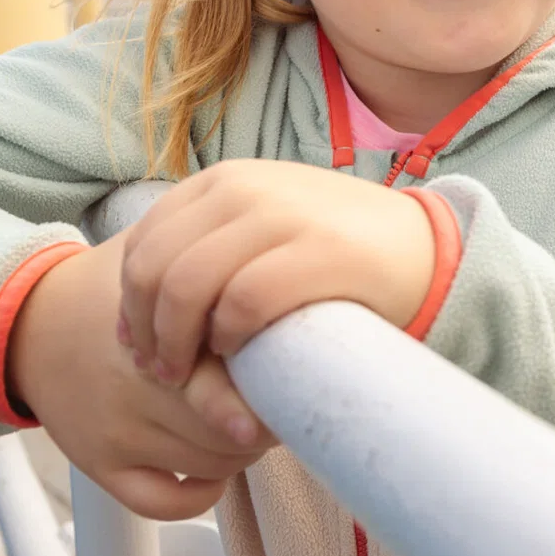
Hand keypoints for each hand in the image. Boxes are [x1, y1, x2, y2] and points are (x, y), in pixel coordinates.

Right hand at [9, 234, 271, 519]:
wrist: (29, 321)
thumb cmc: (115, 290)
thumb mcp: (166, 254)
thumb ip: (222, 258)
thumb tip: (291, 267)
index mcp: (170, 329)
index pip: (244, 373)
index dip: (278, 384)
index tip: (292, 380)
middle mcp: (144, 383)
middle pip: (237, 427)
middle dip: (268, 419)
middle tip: (275, 402)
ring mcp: (120, 428)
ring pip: (212, 464)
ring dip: (241, 452)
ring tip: (245, 424)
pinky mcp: (99, 462)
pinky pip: (161, 502)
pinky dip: (199, 495)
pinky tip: (213, 473)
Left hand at [116, 159, 434, 384]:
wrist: (425, 247)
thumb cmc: (335, 251)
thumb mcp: (265, 225)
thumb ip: (212, 244)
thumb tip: (143, 299)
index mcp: (224, 180)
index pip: (144, 242)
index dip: (129, 303)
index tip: (140, 345)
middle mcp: (244, 188)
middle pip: (155, 268)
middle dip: (145, 329)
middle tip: (160, 371)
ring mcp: (282, 216)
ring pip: (187, 285)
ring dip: (176, 342)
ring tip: (187, 375)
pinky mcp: (317, 252)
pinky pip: (242, 302)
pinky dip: (227, 338)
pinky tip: (236, 355)